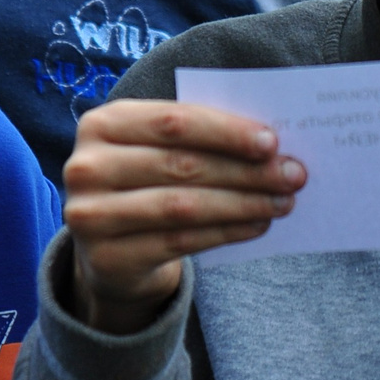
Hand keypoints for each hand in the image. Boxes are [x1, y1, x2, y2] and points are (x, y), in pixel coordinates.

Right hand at [61, 100, 304, 334]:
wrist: (109, 249)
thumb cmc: (146, 182)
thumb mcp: (158, 149)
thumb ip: (200, 139)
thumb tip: (271, 146)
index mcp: (102, 124)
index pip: (174, 122)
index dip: (226, 132)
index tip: (272, 142)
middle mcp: (87, 167)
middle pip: (182, 165)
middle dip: (246, 170)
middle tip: (292, 174)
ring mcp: (92, 215)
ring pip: (184, 205)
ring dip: (243, 203)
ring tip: (283, 202)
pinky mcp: (108, 257)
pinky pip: (181, 240)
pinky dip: (227, 231)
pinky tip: (257, 225)